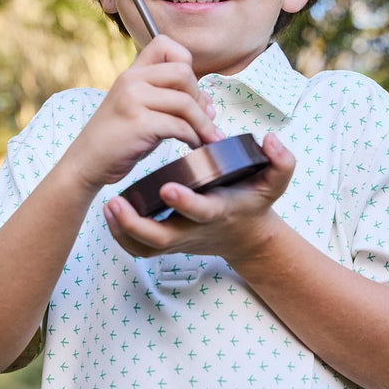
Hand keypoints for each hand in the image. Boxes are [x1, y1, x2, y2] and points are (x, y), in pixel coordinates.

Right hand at [64, 35, 222, 191]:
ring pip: (186, 101)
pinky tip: (193, 145)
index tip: (191, 91)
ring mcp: (133, 100)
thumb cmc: (119, 139)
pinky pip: (179, 126)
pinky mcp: (138, 123)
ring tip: (208, 138)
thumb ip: (170, 100)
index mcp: (133, 72)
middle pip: (184, 72)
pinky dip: (193, 137)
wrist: (87, 162)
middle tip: (203, 120)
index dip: (186, 64)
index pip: (165, 44)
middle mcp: (131, 80)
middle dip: (200, 98)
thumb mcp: (142, 109)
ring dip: (203, 123)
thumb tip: (208, 104)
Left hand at [102, 133, 294, 263]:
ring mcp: (179, 239)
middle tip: (115, 203)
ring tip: (107, 207)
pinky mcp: (168, 242)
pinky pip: (140, 249)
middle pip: (162, 238)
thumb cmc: (255, 202)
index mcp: (219, 211)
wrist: (247, 236)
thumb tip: (270, 140)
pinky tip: (110, 214)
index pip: (202, 211)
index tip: (167, 187)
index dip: (185, 202)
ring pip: (146, 247)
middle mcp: (195, 229)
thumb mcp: (275, 183)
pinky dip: (122, 237)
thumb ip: (281, 162)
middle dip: (137, 225)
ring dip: (123, 232)